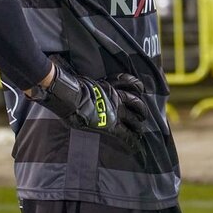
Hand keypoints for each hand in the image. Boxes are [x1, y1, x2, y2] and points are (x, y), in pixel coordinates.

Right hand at [29, 60, 149, 136]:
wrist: (68, 96)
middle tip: (143, 115)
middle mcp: (116, 97)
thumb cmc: (71, 85)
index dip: (136, 85)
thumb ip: (88, 80)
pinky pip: (126, 134)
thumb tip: (70, 66)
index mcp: (110, 85)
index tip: (140, 88)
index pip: (129, 82)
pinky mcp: (111, 125)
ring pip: (135, 117)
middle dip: (141, 109)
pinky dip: (132, 140)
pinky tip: (137, 146)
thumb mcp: (84, 79)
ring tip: (141, 130)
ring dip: (139, 124)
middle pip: (137, 101)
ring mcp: (115, 111)